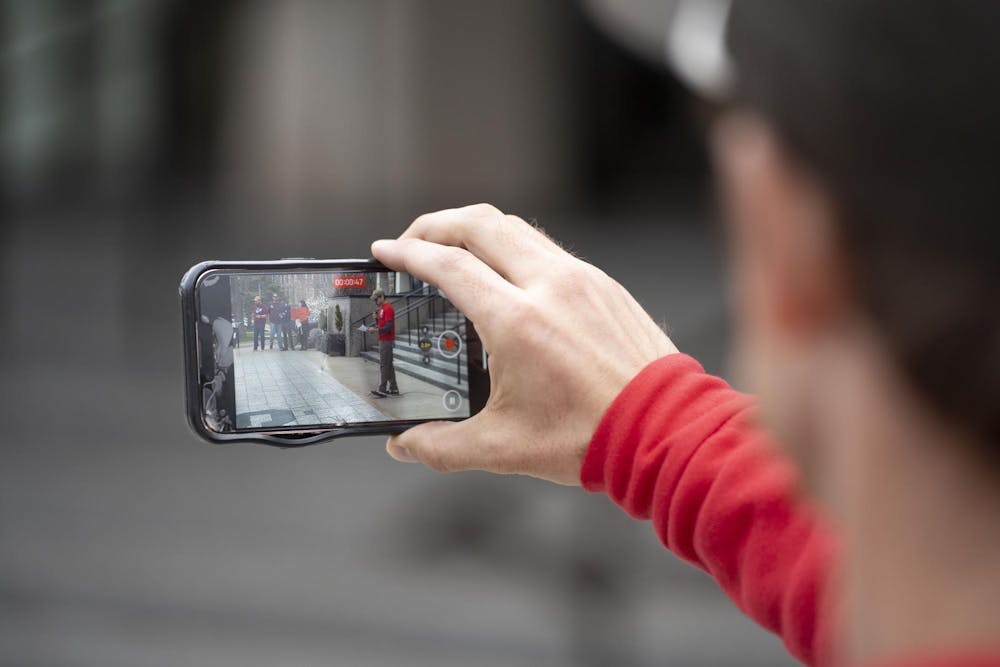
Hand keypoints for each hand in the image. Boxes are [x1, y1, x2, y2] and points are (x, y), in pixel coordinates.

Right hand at [372, 204, 678, 484]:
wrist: (664, 429)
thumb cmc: (594, 435)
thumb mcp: (504, 448)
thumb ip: (442, 447)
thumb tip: (405, 446)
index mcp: (517, 322)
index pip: (448, 266)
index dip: (408, 253)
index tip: (386, 251)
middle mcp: (549, 287)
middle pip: (478, 224)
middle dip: (435, 224)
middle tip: (412, 241)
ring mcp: (581, 279)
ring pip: (515, 228)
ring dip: (475, 229)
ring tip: (454, 249)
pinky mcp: (603, 284)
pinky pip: (547, 246)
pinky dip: (513, 246)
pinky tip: (506, 273)